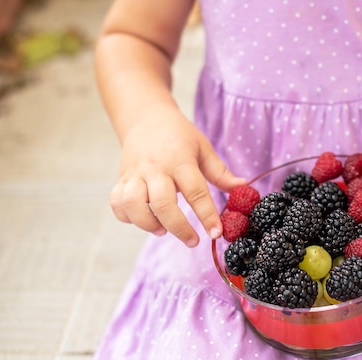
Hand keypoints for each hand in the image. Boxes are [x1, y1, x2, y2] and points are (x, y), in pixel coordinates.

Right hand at [109, 104, 245, 246]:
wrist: (147, 117)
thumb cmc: (180, 136)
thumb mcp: (203, 148)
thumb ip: (221, 173)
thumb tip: (244, 188)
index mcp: (180, 160)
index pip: (196, 192)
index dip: (207, 215)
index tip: (216, 232)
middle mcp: (156, 168)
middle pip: (163, 204)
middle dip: (179, 228)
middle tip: (193, 241)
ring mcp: (135, 174)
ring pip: (134, 205)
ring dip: (148, 224)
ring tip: (163, 231)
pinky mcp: (121, 179)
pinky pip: (117, 202)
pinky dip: (126, 217)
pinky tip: (144, 220)